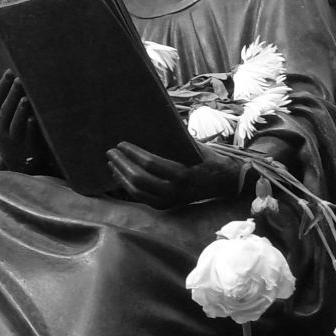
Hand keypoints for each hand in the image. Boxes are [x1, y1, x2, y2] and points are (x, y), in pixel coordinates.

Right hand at [0, 70, 46, 173]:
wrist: (16, 162)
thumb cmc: (8, 129)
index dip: (2, 85)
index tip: (10, 72)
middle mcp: (1, 128)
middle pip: (5, 109)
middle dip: (12, 94)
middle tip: (20, 80)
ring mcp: (13, 138)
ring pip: (15, 123)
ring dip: (20, 111)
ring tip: (26, 99)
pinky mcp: (26, 146)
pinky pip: (28, 137)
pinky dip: (30, 128)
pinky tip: (34, 119)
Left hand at [106, 140, 243, 209]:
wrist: (224, 183)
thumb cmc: (208, 159)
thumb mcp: (193, 147)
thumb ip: (173, 141)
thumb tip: (147, 128)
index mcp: (182, 174)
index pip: (150, 163)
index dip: (132, 153)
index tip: (121, 143)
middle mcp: (174, 191)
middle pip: (139, 179)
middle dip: (122, 164)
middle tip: (111, 152)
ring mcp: (169, 202)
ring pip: (136, 192)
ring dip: (120, 176)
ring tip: (111, 163)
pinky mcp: (165, 206)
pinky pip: (141, 198)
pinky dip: (127, 186)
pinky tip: (119, 176)